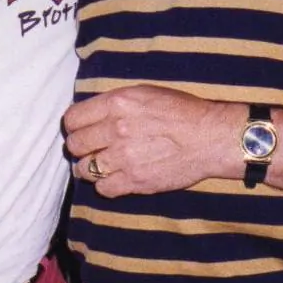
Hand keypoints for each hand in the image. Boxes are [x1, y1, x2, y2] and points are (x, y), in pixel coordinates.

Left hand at [64, 86, 240, 195]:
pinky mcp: (135, 181)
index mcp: (117, 103)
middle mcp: (116, 129)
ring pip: (84, 169)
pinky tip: (116, 179)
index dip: (73, 126)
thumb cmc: (181, 112)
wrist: (210, 137)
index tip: (80, 130)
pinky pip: (103, 189)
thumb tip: (91, 114)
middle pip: (75, 144)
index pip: (72, 119)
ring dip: (90, 168)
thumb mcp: (145, 93)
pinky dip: (105, 186)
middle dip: (80, 147)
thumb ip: (115, 103)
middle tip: (92, 148)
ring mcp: (124, 157)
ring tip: (103, 165)